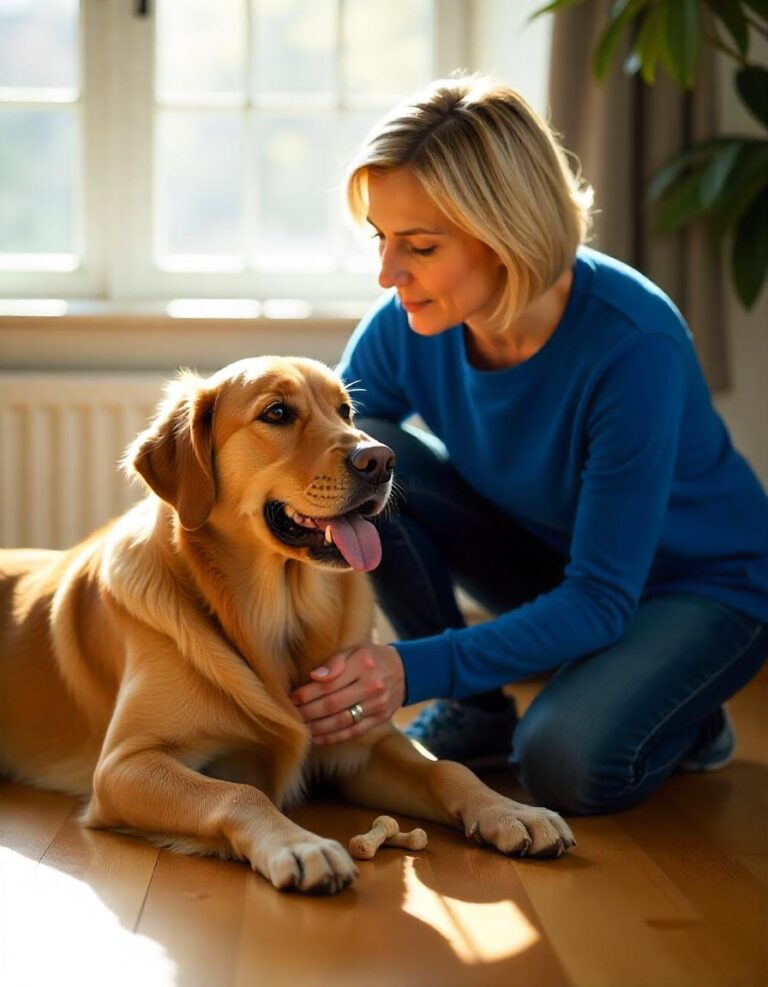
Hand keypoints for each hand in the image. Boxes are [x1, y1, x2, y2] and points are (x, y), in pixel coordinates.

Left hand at [291, 643, 405, 744]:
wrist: (404, 671)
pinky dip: (333, 737)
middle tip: (292, 715)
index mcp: (363, 664)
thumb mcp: (355, 650)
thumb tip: (314, 676)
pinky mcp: (380, 719)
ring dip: (317, 728)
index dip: (308, 693)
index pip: (329, 683)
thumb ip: (335, 662)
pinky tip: (317, 738)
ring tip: (301, 728)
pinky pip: (353, 732)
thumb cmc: (371, 658)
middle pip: (333, 704)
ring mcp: (377, 705)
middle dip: (308, 712)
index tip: (292, 698)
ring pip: (342, 721)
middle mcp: (372, 686)